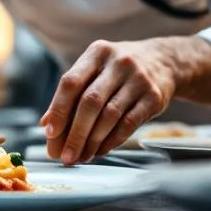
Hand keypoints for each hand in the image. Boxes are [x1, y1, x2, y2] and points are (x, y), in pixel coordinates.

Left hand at [40, 39, 179, 165]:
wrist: (163, 62)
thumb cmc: (118, 70)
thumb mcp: (95, 70)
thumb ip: (71, 94)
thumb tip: (46, 124)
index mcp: (97, 52)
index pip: (71, 82)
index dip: (59, 109)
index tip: (49, 133)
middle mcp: (118, 63)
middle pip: (90, 102)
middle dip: (75, 133)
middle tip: (64, 155)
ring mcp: (138, 79)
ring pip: (109, 116)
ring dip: (92, 142)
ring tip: (81, 157)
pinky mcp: (154, 97)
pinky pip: (128, 124)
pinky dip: (111, 141)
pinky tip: (100, 150)